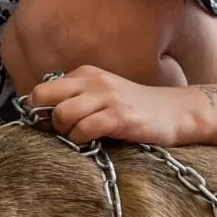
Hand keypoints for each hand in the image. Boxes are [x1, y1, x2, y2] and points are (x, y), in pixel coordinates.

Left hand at [30, 66, 204, 146]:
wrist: (177, 112)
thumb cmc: (135, 110)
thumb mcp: (102, 96)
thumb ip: (75, 100)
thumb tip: (40, 118)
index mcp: (84, 74)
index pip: (41, 89)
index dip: (39, 111)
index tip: (49, 127)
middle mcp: (92, 80)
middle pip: (42, 96)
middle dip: (44, 119)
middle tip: (61, 133)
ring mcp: (106, 97)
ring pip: (62, 113)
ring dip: (65, 133)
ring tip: (81, 138)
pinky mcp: (119, 115)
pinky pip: (84, 129)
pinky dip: (82, 140)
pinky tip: (94, 142)